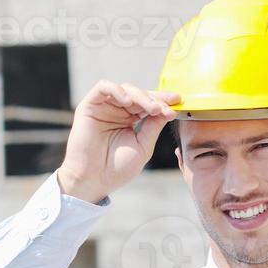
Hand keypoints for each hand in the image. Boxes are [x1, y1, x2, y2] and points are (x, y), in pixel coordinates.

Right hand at [57, 81, 179, 203]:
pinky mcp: (89, 106)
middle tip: (165, 109)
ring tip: (152, 109)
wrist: (93, 180)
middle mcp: (118, 111)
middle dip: (155, 99)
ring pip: (125, 89)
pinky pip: (103, 87)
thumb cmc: (117, 168)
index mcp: (132, 120)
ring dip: (141, 96)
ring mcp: (104, 107)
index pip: (150, 104)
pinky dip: (117, 90)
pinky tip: (128, 102)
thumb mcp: (143, 146)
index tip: (178, 102)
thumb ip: (154, 127)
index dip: (163, 101)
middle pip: (140, 94)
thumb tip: (168, 109)